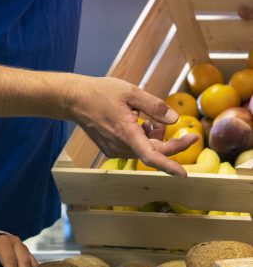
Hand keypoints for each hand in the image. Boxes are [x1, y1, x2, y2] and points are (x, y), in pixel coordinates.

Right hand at [66, 75, 198, 176]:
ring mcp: (114, 149)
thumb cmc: (101, 92)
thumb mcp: (131, 92)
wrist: (75, 99)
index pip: (151, 156)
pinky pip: (135, 148)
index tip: (183, 174)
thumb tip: (174, 120)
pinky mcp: (111, 149)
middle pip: (154, 152)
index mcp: (126, 132)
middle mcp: (120, 145)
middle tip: (191, 134)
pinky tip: (136, 122)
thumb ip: (155, 106)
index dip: (168, 166)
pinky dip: (142, 138)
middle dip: (172, 143)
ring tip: (145, 117)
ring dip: (154, 137)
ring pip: (145, 149)